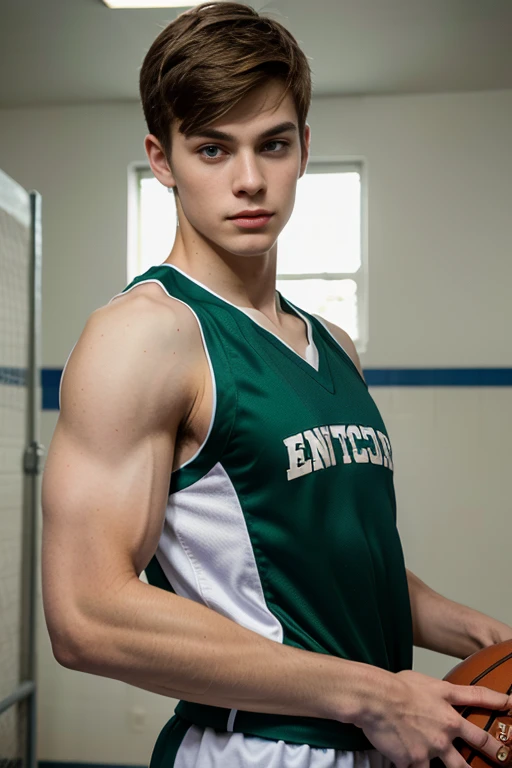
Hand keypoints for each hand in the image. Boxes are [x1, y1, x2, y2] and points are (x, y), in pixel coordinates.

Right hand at [356, 669, 511, 767]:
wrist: (377, 699)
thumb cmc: (394, 685)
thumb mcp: (422, 682)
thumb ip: (435, 695)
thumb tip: (435, 700)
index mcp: (447, 703)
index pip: (479, 697)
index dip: (499, 701)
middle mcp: (446, 727)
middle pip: (480, 741)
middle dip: (496, 752)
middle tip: (504, 758)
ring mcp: (434, 746)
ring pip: (457, 767)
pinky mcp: (417, 760)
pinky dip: (417, 766)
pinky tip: (411, 762)